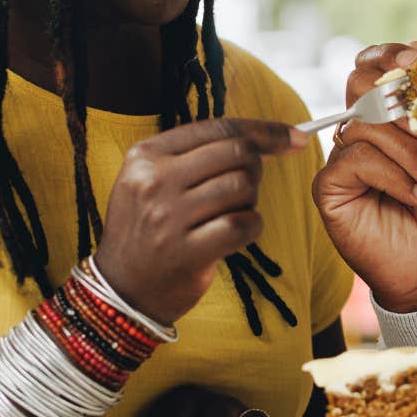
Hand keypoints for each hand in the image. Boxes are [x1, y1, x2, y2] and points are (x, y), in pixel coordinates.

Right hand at [95, 118, 306, 324]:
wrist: (122, 289)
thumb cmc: (149, 229)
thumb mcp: (151, 179)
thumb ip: (196, 154)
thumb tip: (265, 138)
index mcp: (146, 155)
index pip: (219, 128)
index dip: (264, 130)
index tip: (295, 137)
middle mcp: (154, 180)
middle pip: (237, 153)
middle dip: (255, 168)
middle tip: (245, 190)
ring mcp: (168, 217)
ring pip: (242, 187)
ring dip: (250, 201)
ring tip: (232, 214)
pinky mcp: (186, 252)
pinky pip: (242, 225)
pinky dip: (251, 227)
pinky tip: (236, 234)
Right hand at [311, 42, 416, 312]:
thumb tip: (416, 47)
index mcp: (394, 116)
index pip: (376, 67)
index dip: (388, 56)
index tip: (413, 65)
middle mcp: (364, 132)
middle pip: (358, 82)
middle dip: (399, 101)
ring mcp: (344, 158)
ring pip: (363, 122)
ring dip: (408, 152)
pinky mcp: (330, 187)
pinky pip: (354, 157)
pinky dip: (393, 175)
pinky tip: (415, 196)